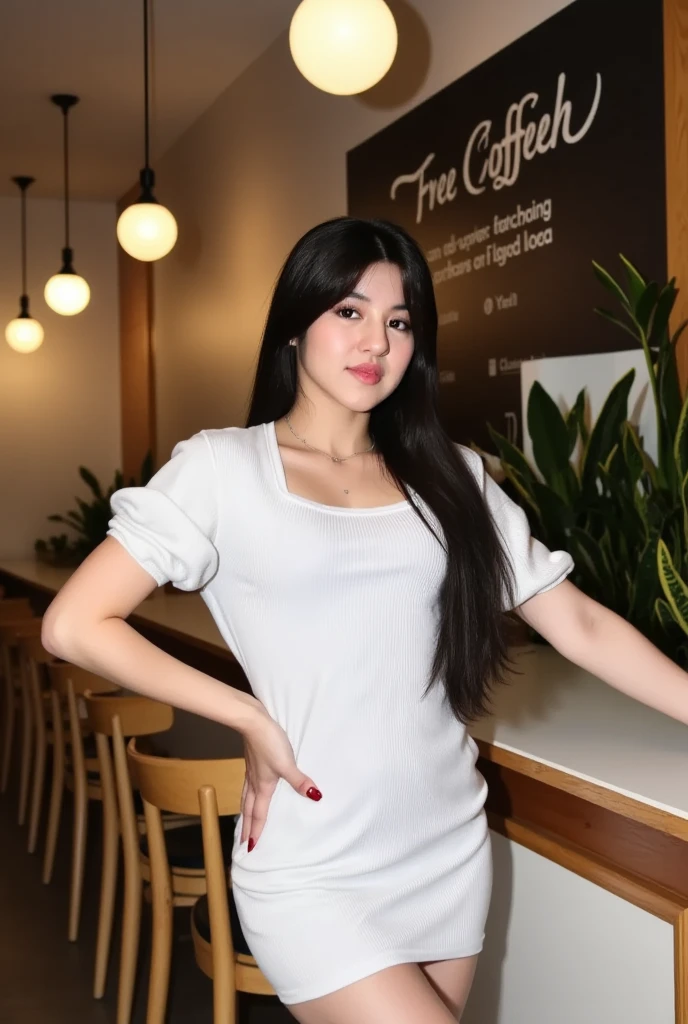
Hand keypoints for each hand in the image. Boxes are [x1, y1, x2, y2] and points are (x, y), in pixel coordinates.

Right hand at [240, 704, 321, 849]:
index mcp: (262, 787)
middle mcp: (254, 782)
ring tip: (244, 820)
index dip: (255, 831)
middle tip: (241, 842)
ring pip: (245, 797)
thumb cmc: (269, 743)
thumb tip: (315, 796)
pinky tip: (251, 789)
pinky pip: (247, 785)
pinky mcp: (251, 760)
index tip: (250, 848)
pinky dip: (247, 794)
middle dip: (246, 826)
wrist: (252, 722)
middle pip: (248, 809)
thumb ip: (300, 781)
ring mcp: (251, 771)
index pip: (258, 814)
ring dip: (244, 811)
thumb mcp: (287, 763)